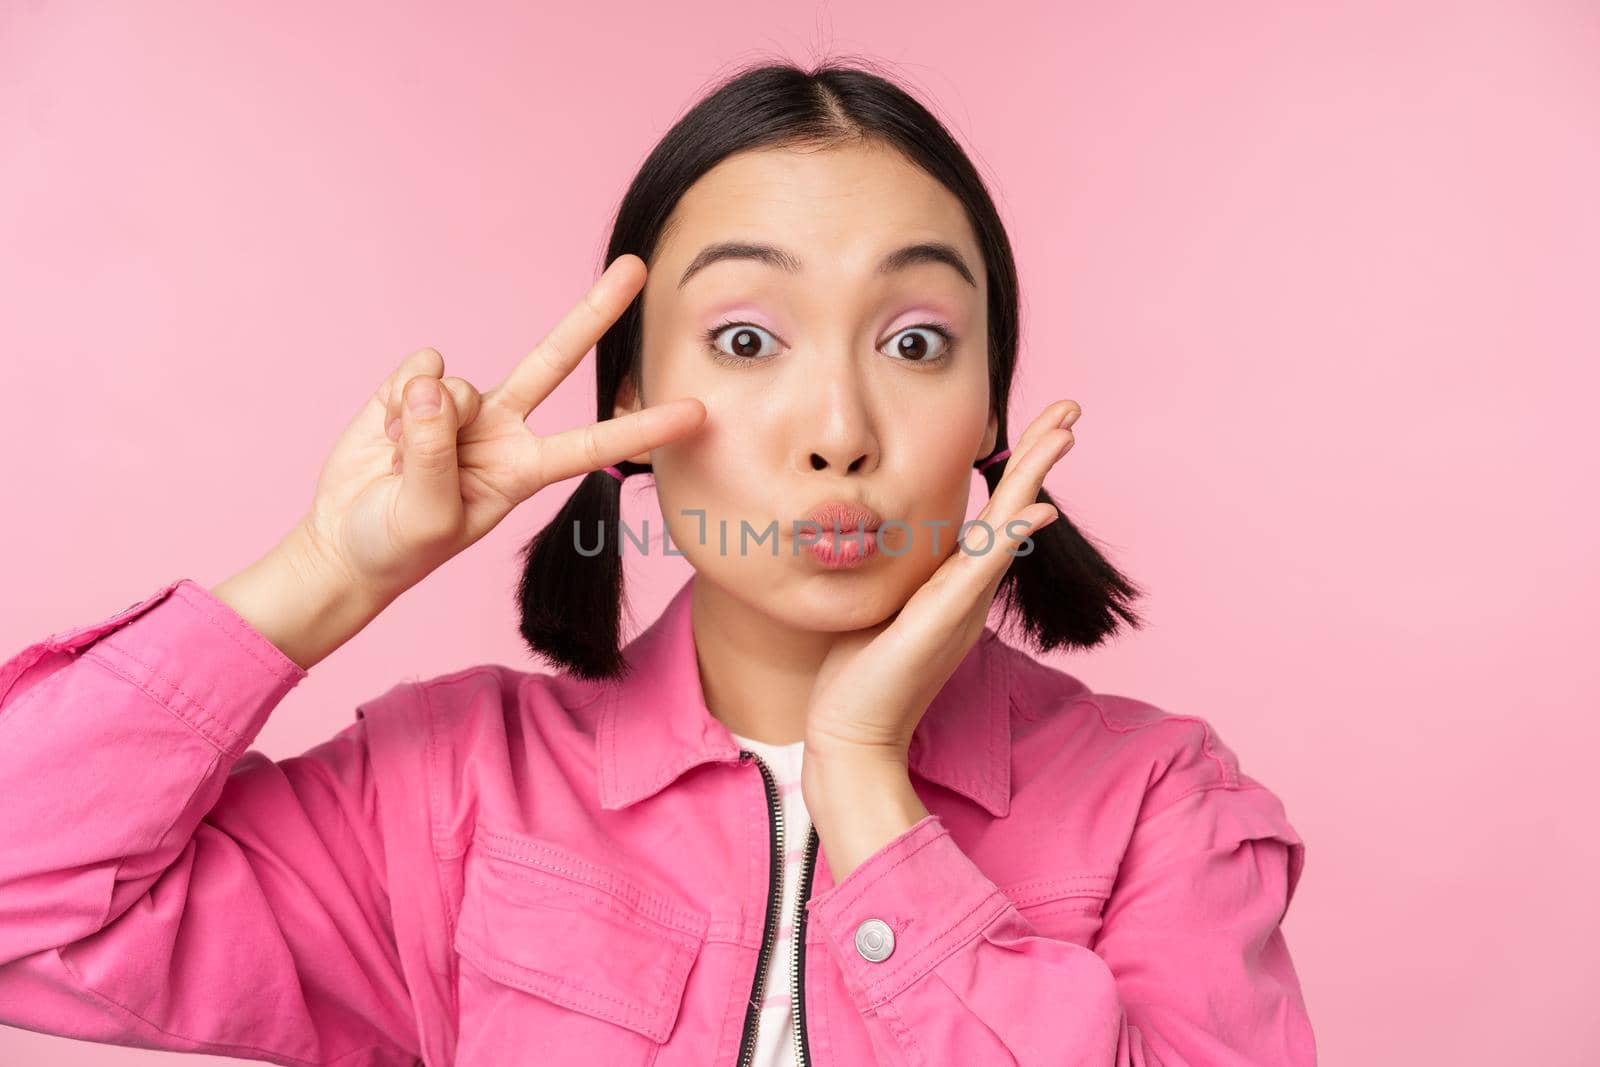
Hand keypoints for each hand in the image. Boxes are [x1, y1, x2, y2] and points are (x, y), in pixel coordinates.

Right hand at [294, 254, 705, 601]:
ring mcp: (460, 405)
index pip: (593, 446)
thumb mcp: (426, 518)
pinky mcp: (416, 385)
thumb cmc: (397, 546)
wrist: (345, 544)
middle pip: (555, 360)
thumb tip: (435, 385)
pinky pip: (416, 369)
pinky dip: (393, 400)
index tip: (697, 413)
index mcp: (524, 471)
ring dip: (417, 423)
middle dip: (595, 312)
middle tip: (637, 267)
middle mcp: (503, 428)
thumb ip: (433, 456)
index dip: (643, 429)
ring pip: (455, 383)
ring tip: (400, 461)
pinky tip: (384, 433)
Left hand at [801, 399, 1081, 771]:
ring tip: (1063, 433)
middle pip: (1015, 510)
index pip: (994, 514)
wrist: (852, 734)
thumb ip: (901, 575)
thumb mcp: (882, 606)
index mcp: (955, 583)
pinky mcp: (945, 618)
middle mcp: (968, 589)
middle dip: (1038, 456)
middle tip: (1070, 410)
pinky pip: (984, 567)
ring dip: (1034, 477)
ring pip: (1008, 527)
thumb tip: (888, 538)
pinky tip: (1036, 508)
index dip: (1016, 469)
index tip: (1032, 427)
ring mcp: (962, 602)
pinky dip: (1012, 534)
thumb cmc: (859, 675)